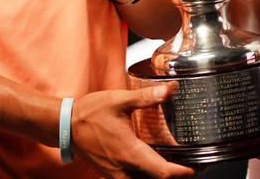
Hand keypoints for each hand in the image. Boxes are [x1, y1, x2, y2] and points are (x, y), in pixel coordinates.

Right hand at [72, 84, 194, 177]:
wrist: (65, 125)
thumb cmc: (89, 113)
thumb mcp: (119, 100)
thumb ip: (146, 97)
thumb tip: (170, 89)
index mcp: (129, 152)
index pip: (161, 172)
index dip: (181, 173)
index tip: (195, 168)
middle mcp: (123, 168)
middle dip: (172, 177)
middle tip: (189, 167)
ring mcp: (115, 173)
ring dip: (157, 176)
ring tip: (173, 167)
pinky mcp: (109, 172)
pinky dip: (144, 176)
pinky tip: (150, 165)